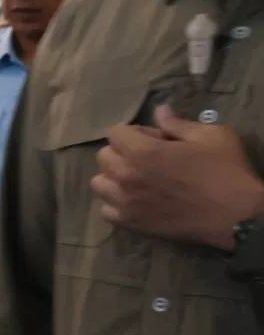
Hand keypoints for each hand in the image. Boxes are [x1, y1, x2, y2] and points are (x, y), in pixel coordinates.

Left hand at [93, 105, 263, 250]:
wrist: (236, 215)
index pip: (115, 132)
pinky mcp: (131, 223)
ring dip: (114, 177)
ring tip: (138, 179)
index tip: (157, 139)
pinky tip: (136, 200)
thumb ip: (178, 124)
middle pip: (104, 156)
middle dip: (123, 152)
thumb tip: (160, 111)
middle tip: (149, 158)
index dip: (136, 132)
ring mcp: (126, 202)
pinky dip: (116, 204)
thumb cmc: (225, 172)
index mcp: (142, 151)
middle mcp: (126, 176)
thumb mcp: (210, 136)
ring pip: (99, 183)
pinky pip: (106, 211)